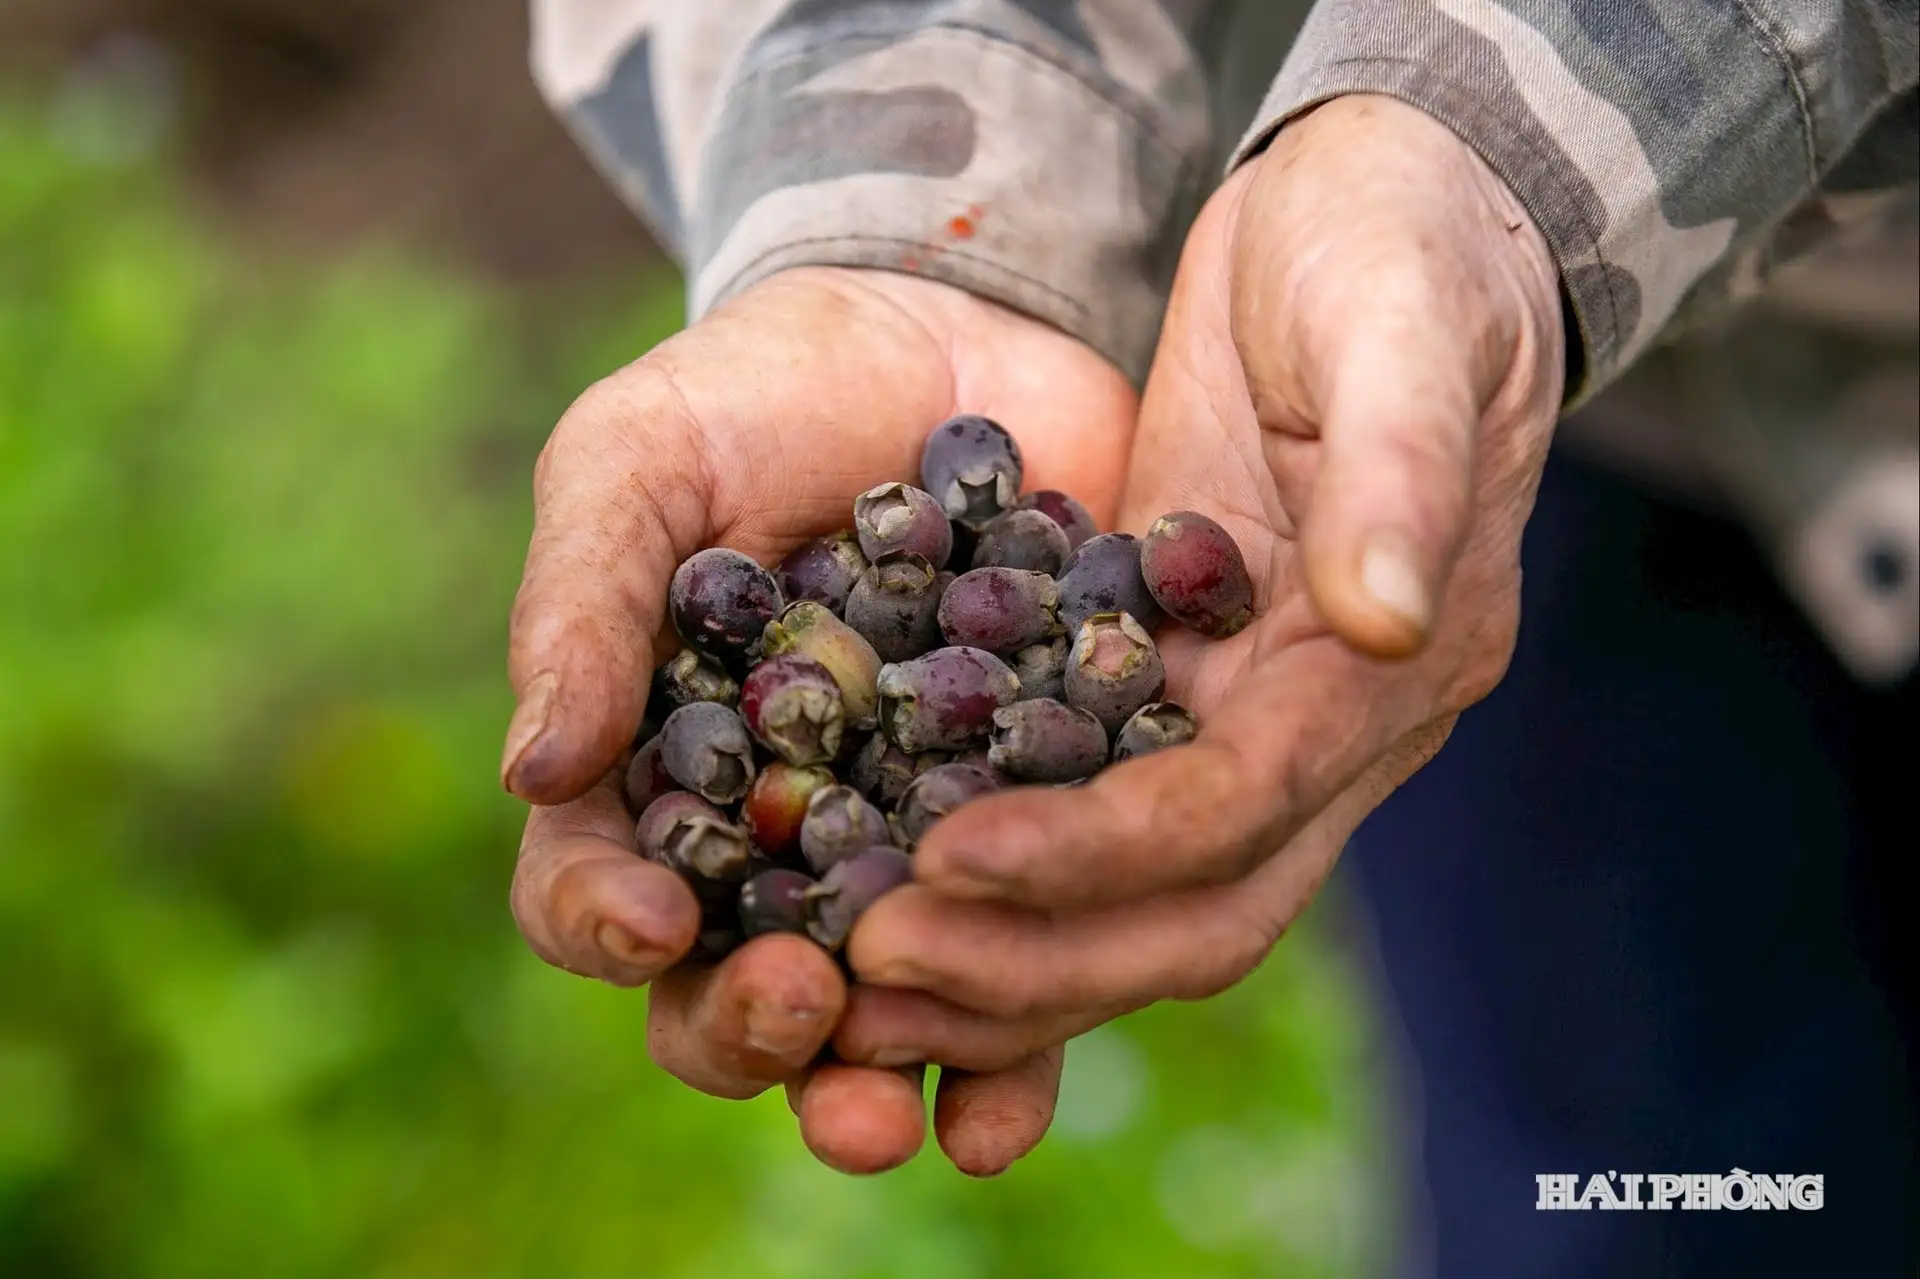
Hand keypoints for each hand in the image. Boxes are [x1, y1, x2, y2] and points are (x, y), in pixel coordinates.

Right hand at [502, 267, 1135, 1173]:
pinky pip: (1039, 935)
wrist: (954, 329)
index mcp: (654, 774)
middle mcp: (778, 843)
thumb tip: (529, 770)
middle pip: (735, 990)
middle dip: (755, 1034)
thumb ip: (583, 604)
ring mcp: (915, 840)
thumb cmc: (759, 389)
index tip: (649, 918)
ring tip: (916, 1110)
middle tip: (798, 1009)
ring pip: (890, 1007)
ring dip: (897, 1072)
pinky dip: (1040, 1004)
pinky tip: (1053, 1036)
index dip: (604, 922)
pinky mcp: (1043, 816)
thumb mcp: (639, 459)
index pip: (593, 888)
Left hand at [832, 96, 1565, 1069]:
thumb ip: (1403, 468)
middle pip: (1189, 908)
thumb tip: (1382, 619)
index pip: (1243, 807)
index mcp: (1393, 669)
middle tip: (869, 965)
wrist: (1371, 223)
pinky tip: (873, 880)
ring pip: (1133, 898)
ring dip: (1002, 954)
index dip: (1103, 852)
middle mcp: (1327, 731)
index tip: (952, 858)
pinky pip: (1082, 813)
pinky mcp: (1167, 683)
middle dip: (1034, 954)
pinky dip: (993, 873)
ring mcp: (1246, 719)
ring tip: (853, 977)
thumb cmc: (1396, 251)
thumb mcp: (1404, 327)